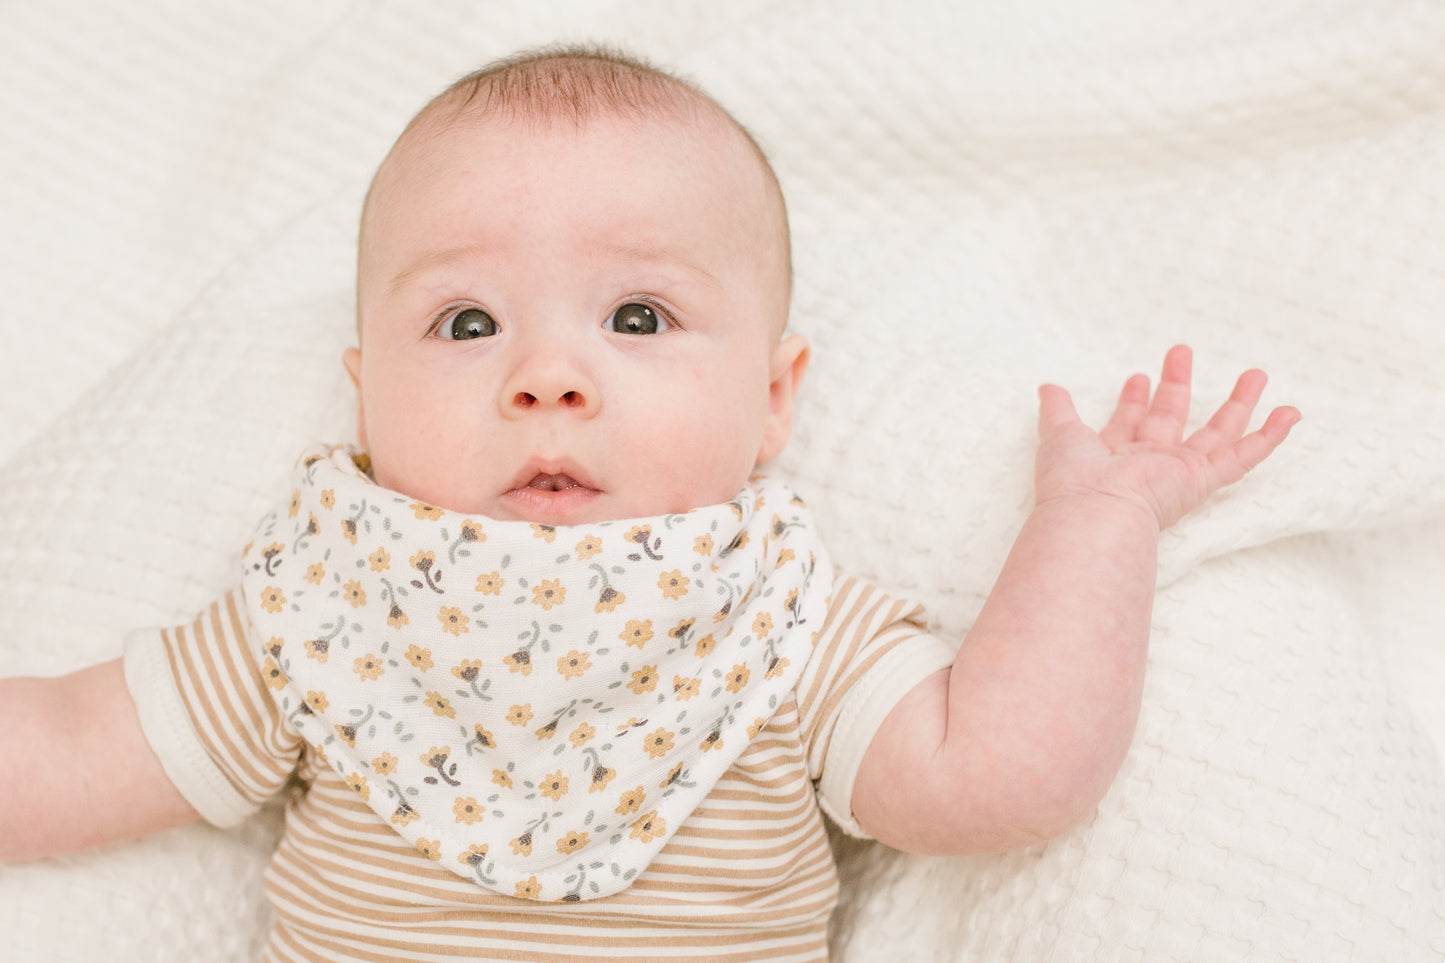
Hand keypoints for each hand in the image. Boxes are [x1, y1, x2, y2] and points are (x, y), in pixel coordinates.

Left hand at [1034, 345, 1300, 530]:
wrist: (1093, 511)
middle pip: (1170, 419)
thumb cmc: (1071, 479)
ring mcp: (1178, 472)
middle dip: (1176, 386)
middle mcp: (1148, 463)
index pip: (1128, 423)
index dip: (1133, 400)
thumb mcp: (1060, 433)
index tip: (1137, 376)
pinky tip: (1290, 415)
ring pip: (1216, 434)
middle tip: (1183, 353)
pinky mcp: (1202, 481)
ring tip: (1256, 374)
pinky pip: (1243, 457)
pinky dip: (1268, 437)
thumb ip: (1057, 409)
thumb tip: (1047, 387)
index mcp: (1113, 455)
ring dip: (1236, 404)